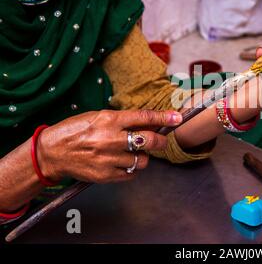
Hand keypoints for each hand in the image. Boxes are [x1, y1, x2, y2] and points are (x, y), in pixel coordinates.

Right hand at [37, 110, 182, 183]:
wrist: (52, 152)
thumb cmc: (75, 131)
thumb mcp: (98, 117)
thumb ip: (123, 121)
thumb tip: (149, 124)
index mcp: (109, 120)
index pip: (144, 117)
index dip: (164, 117)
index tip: (177, 118)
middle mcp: (111, 139)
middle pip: (150, 141)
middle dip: (160, 141)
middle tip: (158, 140)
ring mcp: (108, 159)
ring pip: (143, 160)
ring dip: (142, 157)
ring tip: (130, 153)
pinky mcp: (105, 175)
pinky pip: (131, 174)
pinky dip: (131, 169)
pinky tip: (121, 163)